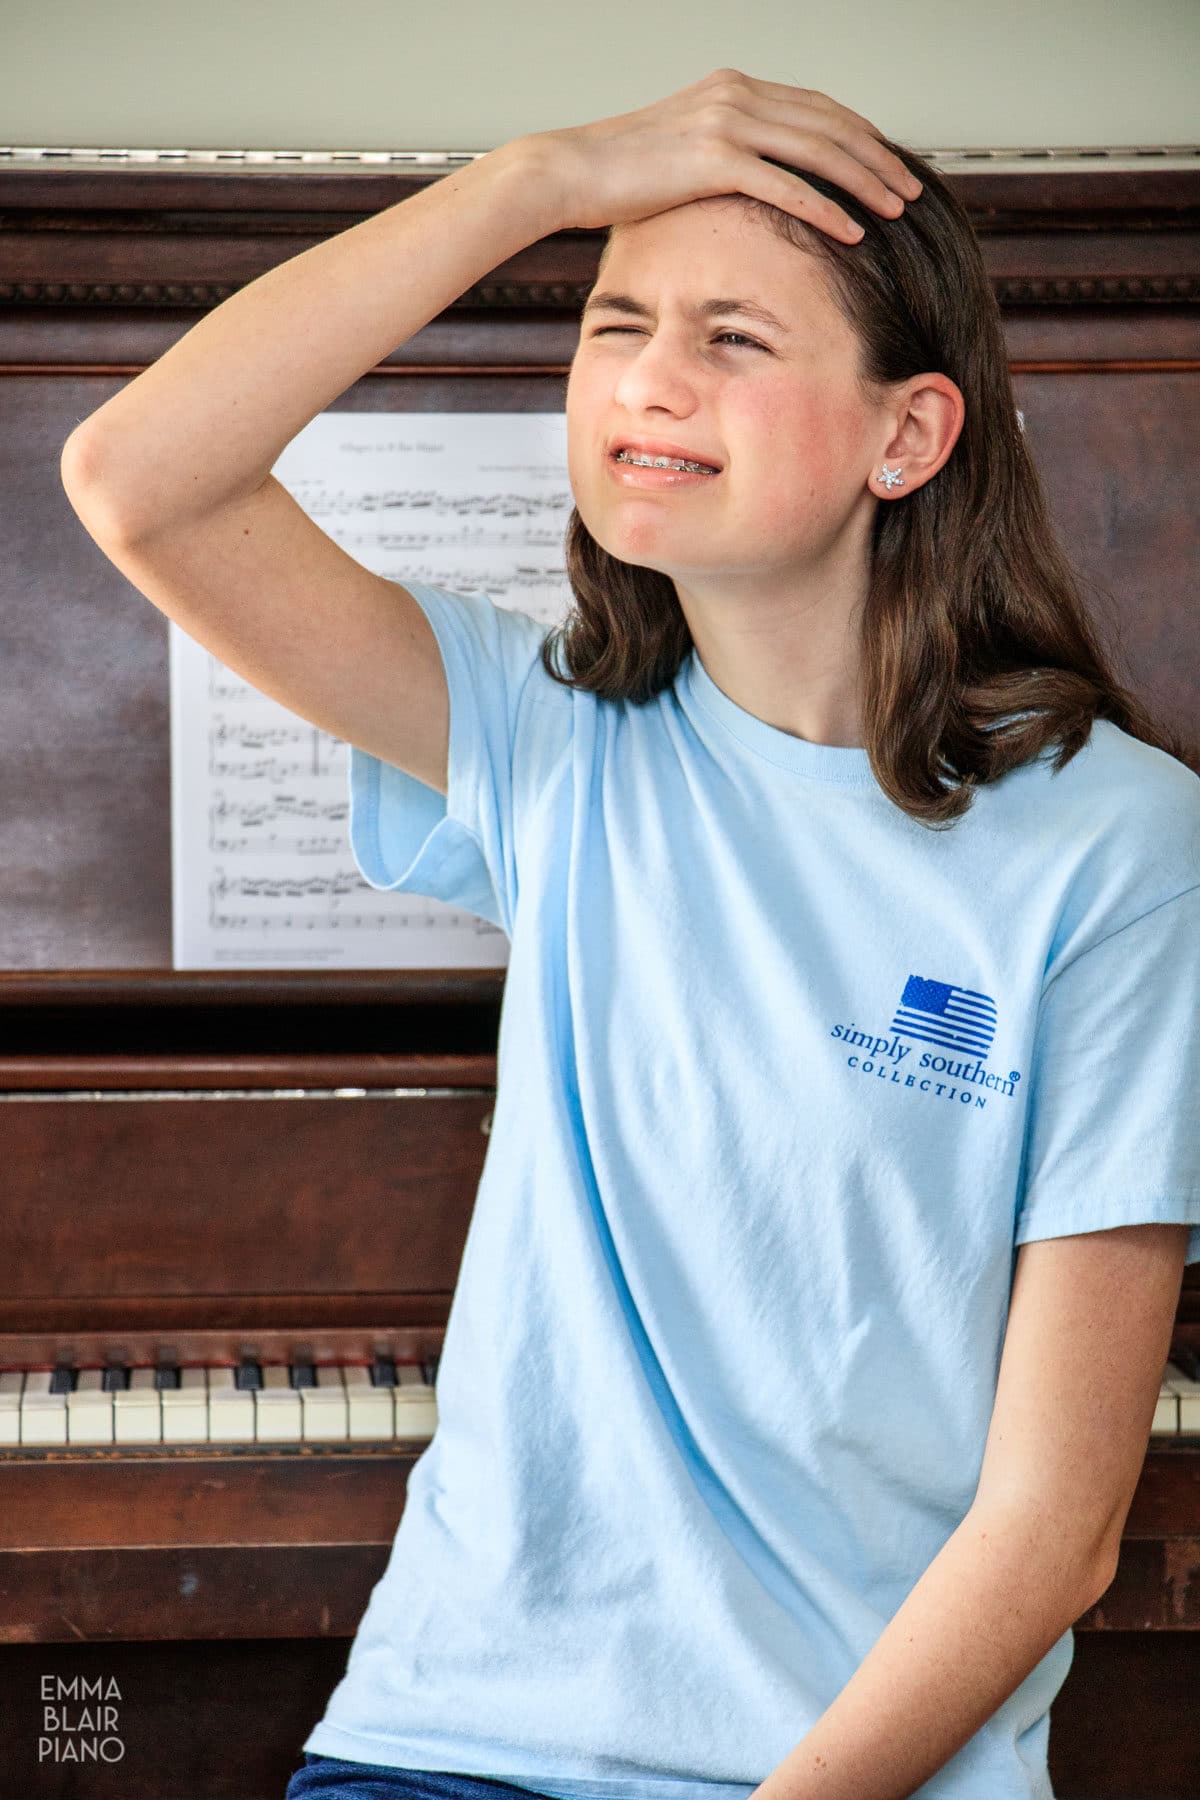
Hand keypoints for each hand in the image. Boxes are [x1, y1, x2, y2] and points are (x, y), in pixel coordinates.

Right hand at [523, 66, 921, 240]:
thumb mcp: (678, 152)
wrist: (566, 171)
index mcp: (732, 89)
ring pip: (818, 150)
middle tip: (909, 187)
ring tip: (896, 209)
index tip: (886, 163)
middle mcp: (736, 96)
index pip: (815, 107)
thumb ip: (720, 155)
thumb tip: (746, 184)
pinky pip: (786, 186)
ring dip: (864, 182)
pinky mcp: (713, 160)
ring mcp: (726, 124)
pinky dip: (825, 209)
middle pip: (829, 124)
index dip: (858, 135)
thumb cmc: (615, 175)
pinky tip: (852, 231)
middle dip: (877, 157)